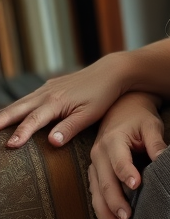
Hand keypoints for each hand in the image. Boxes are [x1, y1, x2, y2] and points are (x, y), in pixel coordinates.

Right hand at [0, 51, 129, 148]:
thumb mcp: (89, 115)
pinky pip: (28, 98)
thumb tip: (52, 142)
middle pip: (18, 109)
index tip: (10, 145)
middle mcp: (46, 94)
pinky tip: (12, 113)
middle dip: (1, 120)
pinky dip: (17, 106)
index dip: (21, 133)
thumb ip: (70, 128)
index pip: (33, 121)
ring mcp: (47, 89)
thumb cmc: (102, 96)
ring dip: (6, 113)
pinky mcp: (50, 86)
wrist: (110, 72)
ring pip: (21, 102)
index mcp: (55, 102)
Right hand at [88, 91, 167, 218]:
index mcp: (112, 141)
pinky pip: (96, 194)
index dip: (126, 173)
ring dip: (106, 213)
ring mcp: (94, 165)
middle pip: (104, 182)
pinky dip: (103, 211)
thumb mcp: (151, 125)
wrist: (122, 109)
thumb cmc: (140, 118)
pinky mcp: (96, 173)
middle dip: (115, 202)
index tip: (136, 186)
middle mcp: (98, 154)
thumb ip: (157, 143)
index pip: (119, 160)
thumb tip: (165, 159)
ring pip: (96, 193)